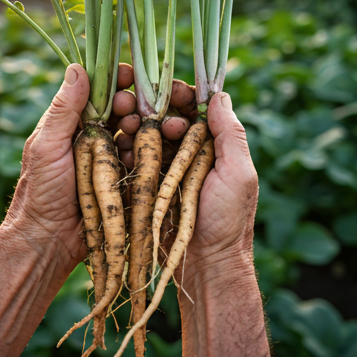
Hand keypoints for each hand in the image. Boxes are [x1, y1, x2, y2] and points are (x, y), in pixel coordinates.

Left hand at [3, 63, 161, 270]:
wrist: (49, 240)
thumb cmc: (41, 191)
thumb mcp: (47, 146)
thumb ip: (63, 109)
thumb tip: (77, 67)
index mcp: (72, 125)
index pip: (96, 93)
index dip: (113, 81)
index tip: (128, 74)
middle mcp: (93, 137)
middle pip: (119, 110)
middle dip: (130, 102)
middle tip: (131, 105)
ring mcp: (110, 158)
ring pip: (133, 132)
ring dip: (140, 126)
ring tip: (138, 127)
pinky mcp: (124, 178)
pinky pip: (140, 159)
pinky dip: (146, 151)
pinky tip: (148, 149)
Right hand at [113, 69, 258, 269]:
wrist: (206, 265)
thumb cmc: (228, 220)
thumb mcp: (238, 174)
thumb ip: (230, 134)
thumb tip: (219, 94)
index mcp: (211, 145)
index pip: (194, 109)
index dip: (180, 95)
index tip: (166, 90)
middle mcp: (188, 152)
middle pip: (166, 118)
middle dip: (152, 108)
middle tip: (139, 106)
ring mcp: (165, 169)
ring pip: (147, 136)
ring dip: (135, 126)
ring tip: (126, 124)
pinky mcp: (147, 185)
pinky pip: (133, 160)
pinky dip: (125, 150)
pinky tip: (118, 145)